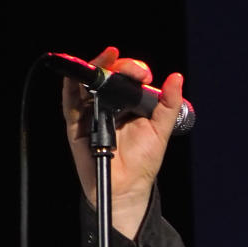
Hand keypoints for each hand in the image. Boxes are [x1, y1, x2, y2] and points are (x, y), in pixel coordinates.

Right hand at [62, 45, 184, 239]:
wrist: (127, 187)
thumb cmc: (143, 161)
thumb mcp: (161, 130)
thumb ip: (169, 105)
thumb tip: (177, 78)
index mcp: (128, 103)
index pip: (127, 77)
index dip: (134, 70)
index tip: (144, 75)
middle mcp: (109, 105)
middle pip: (106, 75)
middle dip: (116, 65)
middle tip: (129, 69)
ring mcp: (92, 113)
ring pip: (87, 84)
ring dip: (95, 68)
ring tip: (107, 59)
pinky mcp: (77, 125)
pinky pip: (70, 102)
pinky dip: (71, 87)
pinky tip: (76, 74)